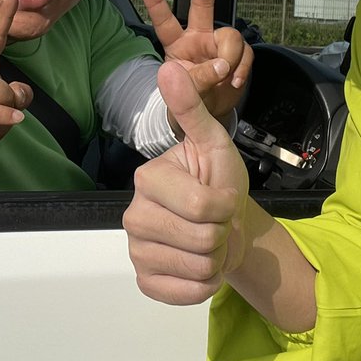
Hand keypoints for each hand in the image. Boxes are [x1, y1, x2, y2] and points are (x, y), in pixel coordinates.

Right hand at [124, 62, 249, 303]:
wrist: (227, 224)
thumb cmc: (220, 181)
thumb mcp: (213, 142)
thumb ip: (191, 109)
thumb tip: (169, 67)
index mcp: (148, 178)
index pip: (202, 206)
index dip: (226, 204)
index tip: (223, 195)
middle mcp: (133, 214)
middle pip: (201, 239)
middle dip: (222, 233)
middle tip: (216, 222)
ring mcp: (136, 250)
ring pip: (196, 267)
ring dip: (216, 258)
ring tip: (209, 242)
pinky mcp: (145, 281)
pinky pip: (184, 294)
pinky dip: (204, 285)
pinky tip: (199, 266)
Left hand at [140, 0, 252, 122]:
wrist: (208, 115)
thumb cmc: (190, 100)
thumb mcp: (186, 95)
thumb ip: (199, 80)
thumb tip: (222, 66)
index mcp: (176, 44)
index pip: (165, 22)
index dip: (157, 3)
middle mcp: (197, 38)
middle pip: (202, 5)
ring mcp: (218, 44)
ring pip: (230, 36)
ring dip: (230, 57)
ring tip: (225, 78)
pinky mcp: (238, 55)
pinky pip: (246, 53)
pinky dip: (242, 68)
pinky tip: (234, 80)